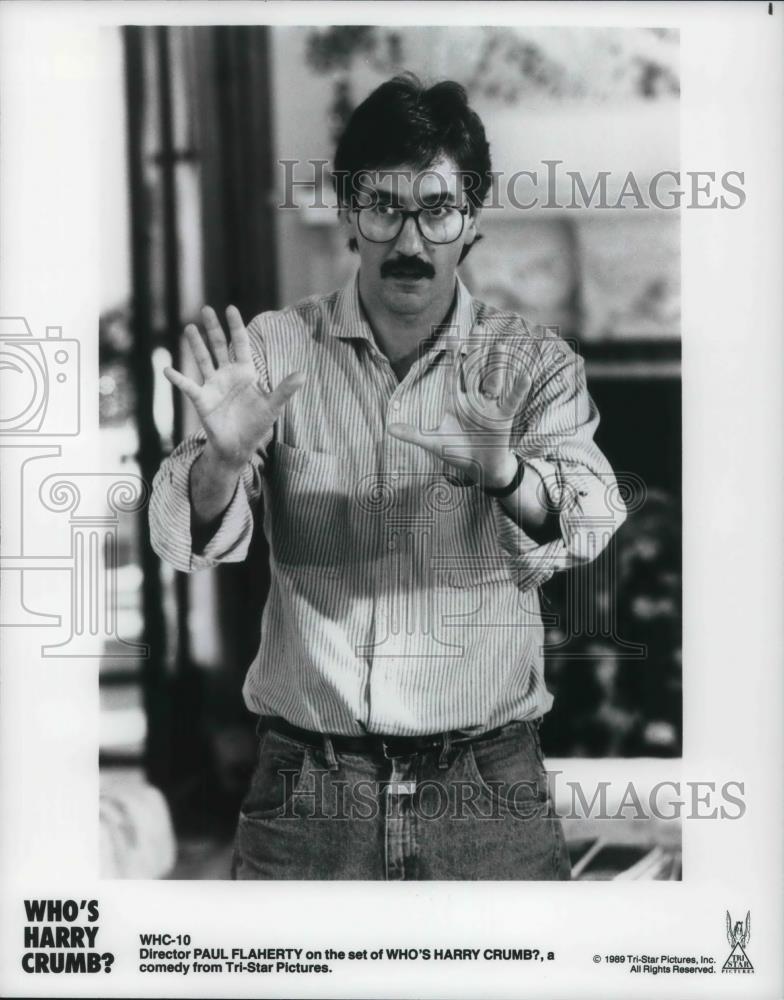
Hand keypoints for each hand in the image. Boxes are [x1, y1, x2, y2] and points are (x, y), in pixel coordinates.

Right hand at [164, 305, 304, 470]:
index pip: (240, 344)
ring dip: (196, 344)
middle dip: (213, 328)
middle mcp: (227, 374)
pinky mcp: (202, 399)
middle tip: (206, 309)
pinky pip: (188, 386)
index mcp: (245, 372)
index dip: (236, 327)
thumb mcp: (272, 406)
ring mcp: (213, 385)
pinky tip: (167, 370)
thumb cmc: (256, 424)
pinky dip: (177, 379)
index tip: (231, 308)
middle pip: (219, 346)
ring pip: (203, 360)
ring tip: (190, 328)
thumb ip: (285, 389)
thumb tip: (303, 375)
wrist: (239, 445)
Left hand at [387, 330, 530, 488]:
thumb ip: (413, 435)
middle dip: (477, 348)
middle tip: (479, 326)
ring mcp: (489, 406)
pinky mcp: (503, 417)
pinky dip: (517, 390)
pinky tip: (524, 376)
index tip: (452, 334)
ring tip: (499, 343)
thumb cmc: (457, 452)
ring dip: (496, 362)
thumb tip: (389, 429)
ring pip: (493, 379)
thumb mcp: (433, 443)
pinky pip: (511, 401)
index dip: (453, 355)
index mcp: (456, 401)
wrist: (479, 469)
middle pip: (476, 368)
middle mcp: (474, 399)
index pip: (454, 373)